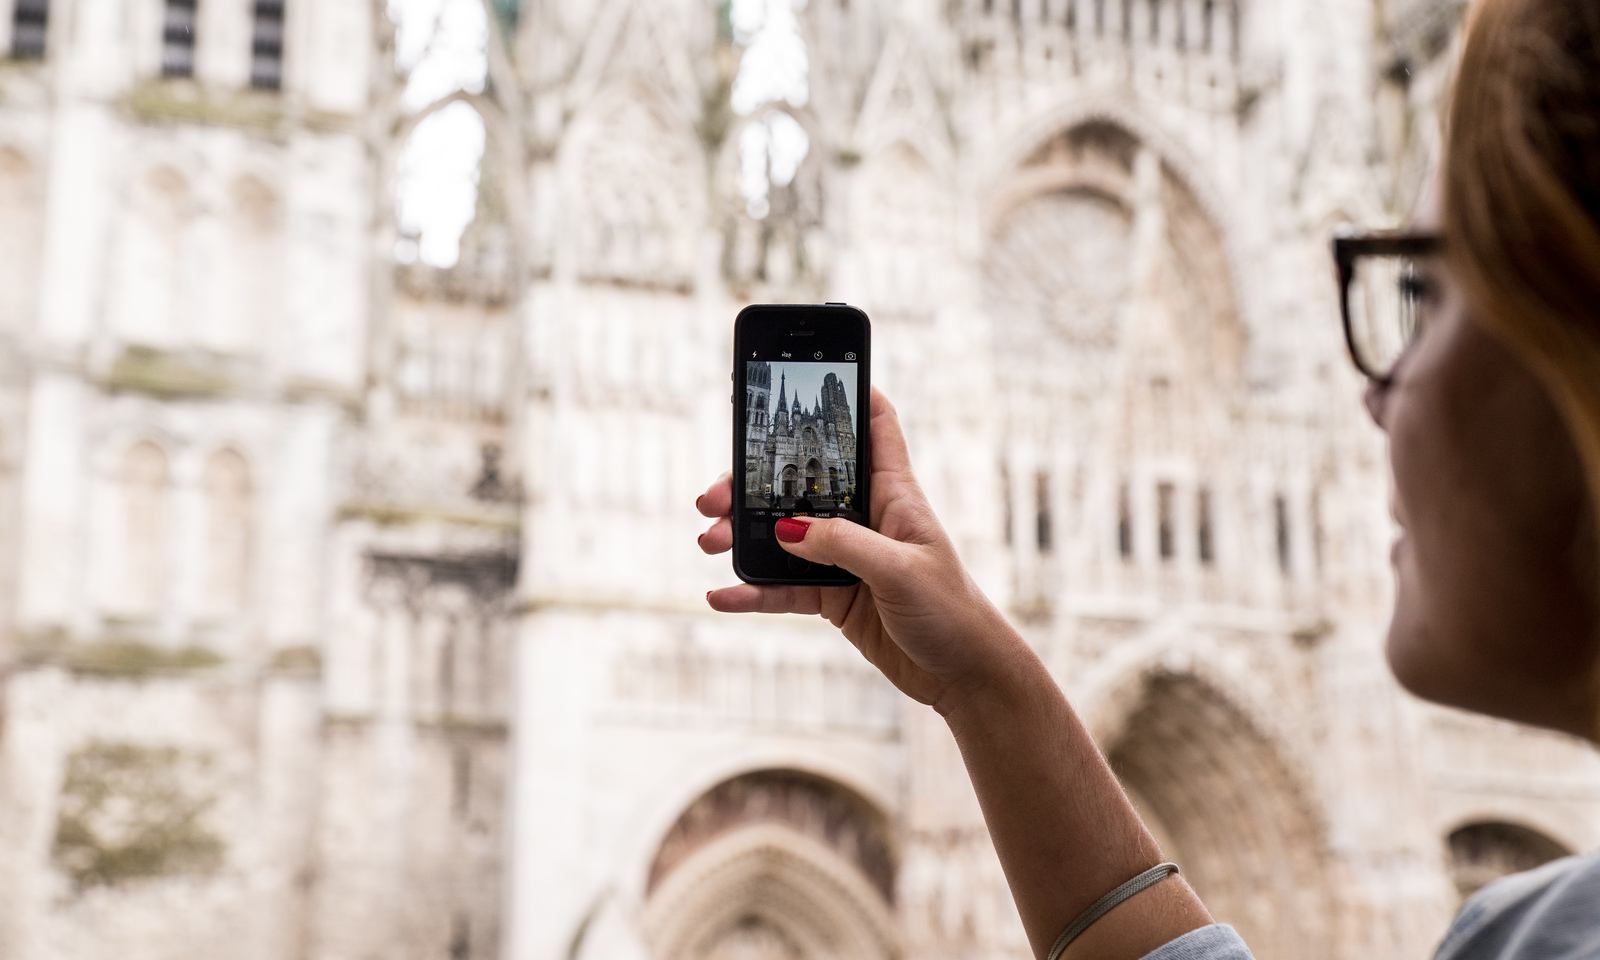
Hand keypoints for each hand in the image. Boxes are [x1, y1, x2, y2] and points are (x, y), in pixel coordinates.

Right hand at [696, 388, 1026, 714]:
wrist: (964, 676)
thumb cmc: (952, 612)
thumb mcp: (901, 571)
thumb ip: (843, 545)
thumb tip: (785, 528)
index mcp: (894, 493)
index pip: (874, 424)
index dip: (848, 392)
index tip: (808, 372)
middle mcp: (866, 517)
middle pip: (802, 481)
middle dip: (754, 482)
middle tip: (713, 497)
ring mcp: (846, 556)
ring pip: (783, 534)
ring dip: (741, 534)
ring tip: (709, 541)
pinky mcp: (835, 596)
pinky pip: (783, 588)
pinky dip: (751, 590)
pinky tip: (721, 595)